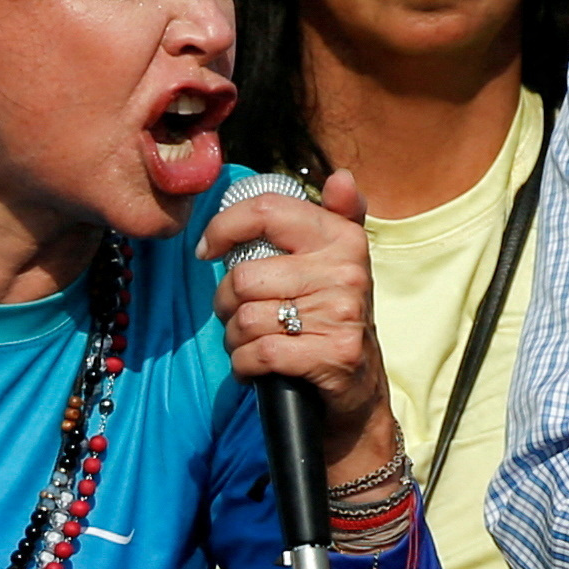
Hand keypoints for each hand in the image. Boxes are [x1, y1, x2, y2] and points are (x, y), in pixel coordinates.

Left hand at [201, 172, 398, 484]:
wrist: (360, 392)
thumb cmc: (334, 319)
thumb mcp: (340, 265)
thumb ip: (337, 216)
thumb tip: (340, 176)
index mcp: (343, 239)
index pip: (266, 213)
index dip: (223, 227)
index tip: (207, 250)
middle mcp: (347, 271)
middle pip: (244, 277)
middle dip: (227, 304)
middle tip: (240, 316)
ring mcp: (342, 314)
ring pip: (247, 319)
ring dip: (235, 339)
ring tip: (251, 343)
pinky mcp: (332, 355)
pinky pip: (259, 353)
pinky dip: (244, 366)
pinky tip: (254, 367)